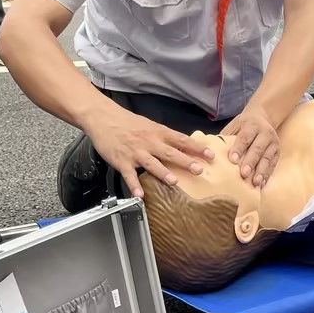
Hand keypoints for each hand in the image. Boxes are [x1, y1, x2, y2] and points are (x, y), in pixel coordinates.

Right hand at [91, 105, 214, 198]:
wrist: (103, 117)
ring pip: (152, 163)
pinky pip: (129, 175)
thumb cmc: (127, 122)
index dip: (196, 148)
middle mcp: (149, 142)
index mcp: (158, 132)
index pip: (181, 140)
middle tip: (199, 170)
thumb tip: (182, 146)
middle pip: (170, 153)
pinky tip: (140, 194)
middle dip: (185, 162)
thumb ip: (164, 137)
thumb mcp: (149, 125)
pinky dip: (134, 185)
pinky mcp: (122, 161)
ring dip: (163, 173)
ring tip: (174, 181)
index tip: (210, 155)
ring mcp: (136, 152)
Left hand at [220, 107, 279, 186]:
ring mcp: (273, 143)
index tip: (232, 160)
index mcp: (251, 125)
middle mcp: (265, 133)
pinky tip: (262, 183)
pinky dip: (267, 174)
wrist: (263, 117)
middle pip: (257, 149)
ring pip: (267, 158)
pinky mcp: (278, 152)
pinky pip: (273, 164)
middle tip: (244, 174)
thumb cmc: (243, 125)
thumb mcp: (234, 126)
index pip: (245, 137)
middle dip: (250, 162)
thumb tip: (210, 152)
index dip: (239, 148)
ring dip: (261, 171)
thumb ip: (226, 138)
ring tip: (255, 182)